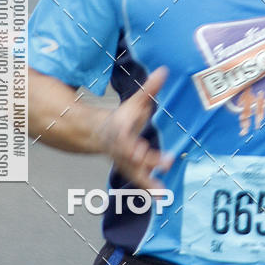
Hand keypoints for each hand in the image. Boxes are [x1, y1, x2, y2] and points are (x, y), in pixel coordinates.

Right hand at [94, 67, 172, 188]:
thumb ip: (149, 89)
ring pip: (134, 172)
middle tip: (161, 164)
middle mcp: (120, 149)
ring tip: (161, 190)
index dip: (131, 147)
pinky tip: (161, 195)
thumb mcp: (134, 102)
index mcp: (119, 132)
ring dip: (147, 181)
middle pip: (131, 158)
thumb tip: (165, 70)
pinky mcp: (129, 169)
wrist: (99, 134)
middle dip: (144, 162)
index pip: (124, 140)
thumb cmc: (121, 118)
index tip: (141, 150)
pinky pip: (139, 180)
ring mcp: (123, 161)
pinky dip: (148, 187)